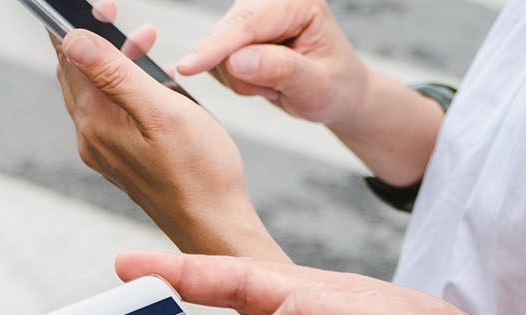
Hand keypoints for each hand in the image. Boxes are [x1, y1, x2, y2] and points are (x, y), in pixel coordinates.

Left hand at [52, 24, 284, 260]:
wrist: (213, 224)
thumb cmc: (199, 171)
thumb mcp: (161, 110)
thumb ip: (115, 74)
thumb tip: (73, 41)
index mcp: (95, 123)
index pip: (69, 60)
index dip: (76, 25)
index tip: (98, 5)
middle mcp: (91, 138)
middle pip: (77, 74)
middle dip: (95, 37)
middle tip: (116, 13)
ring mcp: (104, 150)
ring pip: (95, 91)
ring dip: (115, 60)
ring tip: (145, 39)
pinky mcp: (120, 158)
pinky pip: (111, 111)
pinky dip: (125, 85)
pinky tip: (152, 79)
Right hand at [176, 0, 368, 126]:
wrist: (336, 93)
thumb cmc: (336, 86)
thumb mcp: (317, 85)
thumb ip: (280, 70)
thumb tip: (236, 60)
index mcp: (296, 3)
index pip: (248, 22)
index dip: (216, 46)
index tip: (189, 67)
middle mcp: (270, 3)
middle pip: (226, 36)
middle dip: (242, 73)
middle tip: (277, 89)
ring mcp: (250, 19)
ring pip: (216, 54)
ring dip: (240, 81)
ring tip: (275, 85)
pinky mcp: (235, 37)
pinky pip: (215, 65)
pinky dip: (234, 82)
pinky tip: (262, 82)